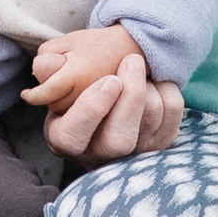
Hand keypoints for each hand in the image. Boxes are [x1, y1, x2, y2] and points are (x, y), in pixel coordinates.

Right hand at [25, 26, 183, 166]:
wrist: (108, 93)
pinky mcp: (159, 144)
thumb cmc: (78, 86)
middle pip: (120, 139)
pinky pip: (172, 114)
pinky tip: (153, 81)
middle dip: (131, 96)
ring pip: (150, 121)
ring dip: (148, 85)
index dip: (93, 109)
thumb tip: (46, 64)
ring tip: (135, 68)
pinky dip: (167, 89)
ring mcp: (132, 154)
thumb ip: (50, 71)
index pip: (72, 137)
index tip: (109, 80)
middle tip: (131, 61)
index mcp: (65, 140)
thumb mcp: (57, 80)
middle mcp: (98, 155)